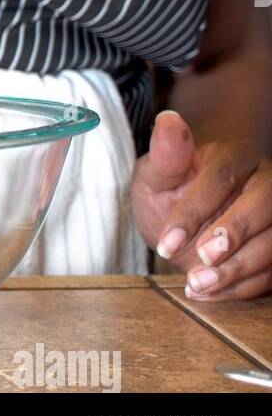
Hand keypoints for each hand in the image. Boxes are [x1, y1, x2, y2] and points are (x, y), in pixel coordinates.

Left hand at [132, 111, 271, 300]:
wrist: (187, 219)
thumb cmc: (170, 191)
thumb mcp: (156, 176)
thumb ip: (164, 155)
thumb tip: (168, 120)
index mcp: (235, 155)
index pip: (222, 177)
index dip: (195, 211)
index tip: (166, 242)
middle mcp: (266, 181)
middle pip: (265, 204)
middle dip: (233, 234)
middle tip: (200, 260)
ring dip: (239, 268)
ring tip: (197, 285)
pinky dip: (243, 287)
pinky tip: (208, 294)